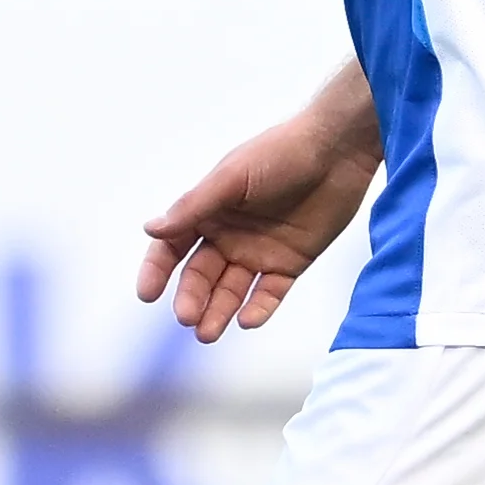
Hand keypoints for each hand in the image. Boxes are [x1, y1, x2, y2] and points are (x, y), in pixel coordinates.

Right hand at [135, 94, 382, 342]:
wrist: (336, 151)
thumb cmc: (279, 154)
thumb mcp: (232, 178)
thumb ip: (193, 207)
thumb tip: (150, 229)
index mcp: (207, 213)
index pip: (172, 247)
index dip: (157, 271)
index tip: (147, 293)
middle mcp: (227, 236)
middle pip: (201, 275)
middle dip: (192, 297)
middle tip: (187, 317)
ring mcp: (257, 252)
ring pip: (231, 291)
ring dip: (219, 312)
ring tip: (208, 333)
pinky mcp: (289, 264)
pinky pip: (269, 293)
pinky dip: (259, 308)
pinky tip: (248, 320)